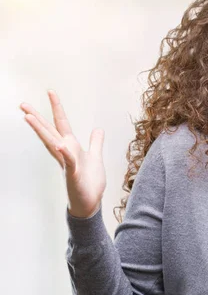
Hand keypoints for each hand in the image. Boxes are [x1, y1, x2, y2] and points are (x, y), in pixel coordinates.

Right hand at [20, 90, 105, 218]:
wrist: (90, 203)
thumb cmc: (90, 182)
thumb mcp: (95, 157)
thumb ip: (95, 143)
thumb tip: (98, 129)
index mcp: (71, 148)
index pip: (62, 125)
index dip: (57, 108)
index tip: (50, 92)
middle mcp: (65, 154)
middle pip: (49, 132)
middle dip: (37, 118)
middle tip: (23, 104)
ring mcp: (67, 164)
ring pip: (53, 144)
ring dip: (42, 131)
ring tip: (29, 117)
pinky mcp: (73, 175)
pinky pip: (69, 162)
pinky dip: (66, 154)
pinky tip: (61, 144)